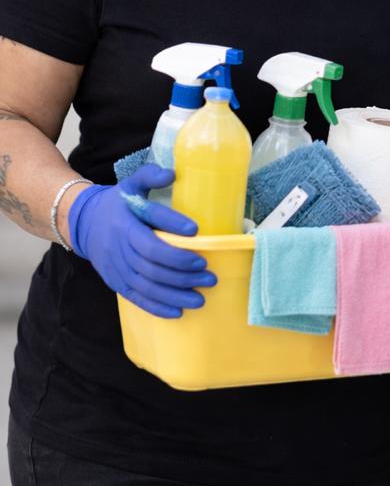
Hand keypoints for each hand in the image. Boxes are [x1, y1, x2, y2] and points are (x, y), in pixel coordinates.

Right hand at [68, 164, 216, 317]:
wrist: (84, 224)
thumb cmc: (117, 204)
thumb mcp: (130, 184)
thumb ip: (150, 176)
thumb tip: (172, 173)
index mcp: (125, 224)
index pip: (149, 233)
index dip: (172, 230)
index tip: (197, 231)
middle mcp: (120, 249)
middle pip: (152, 265)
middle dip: (183, 272)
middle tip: (209, 274)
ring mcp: (117, 269)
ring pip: (147, 285)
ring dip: (176, 293)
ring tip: (201, 295)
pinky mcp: (117, 283)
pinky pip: (137, 298)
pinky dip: (158, 307)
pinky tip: (179, 311)